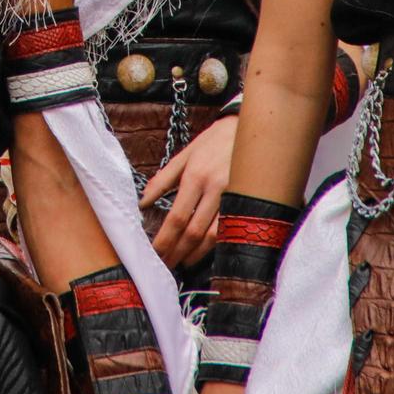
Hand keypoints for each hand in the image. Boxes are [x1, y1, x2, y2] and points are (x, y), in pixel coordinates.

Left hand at [140, 113, 236, 267]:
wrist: (250, 128)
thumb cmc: (214, 141)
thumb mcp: (186, 154)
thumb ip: (163, 179)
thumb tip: (143, 202)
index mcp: (196, 176)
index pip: (177, 217)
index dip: (165, 239)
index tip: (154, 252)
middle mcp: (215, 188)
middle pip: (193, 231)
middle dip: (177, 252)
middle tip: (166, 265)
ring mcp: (234, 196)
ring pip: (214, 235)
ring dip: (197, 253)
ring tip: (183, 263)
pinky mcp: (247, 201)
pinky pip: (231, 229)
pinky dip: (217, 244)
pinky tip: (206, 252)